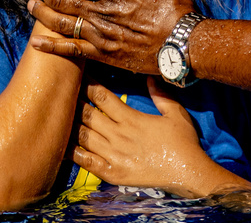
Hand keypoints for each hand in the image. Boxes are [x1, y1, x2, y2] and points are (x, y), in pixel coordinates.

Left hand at [27, 0, 195, 72]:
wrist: (186, 46)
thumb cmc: (177, 10)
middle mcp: (104, 14)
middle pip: (66, 1)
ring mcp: (103, 37)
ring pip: (65, 24)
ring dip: (45, 14)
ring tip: (31, 6)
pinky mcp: (105, 55)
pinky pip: (73, 51)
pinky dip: (53, 46)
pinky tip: (37, 42)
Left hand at [75, 77, 238, 197]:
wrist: (188, 173)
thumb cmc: (183, 142)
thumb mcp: (175, 113)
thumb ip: (161, 95)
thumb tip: (150, 78)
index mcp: (131, 119)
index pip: (103, 98)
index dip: (89, 86)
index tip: (80, 78)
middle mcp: (119, 136)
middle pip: (89, 115)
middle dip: (76, 102)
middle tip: (66, 94)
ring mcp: (114, 156)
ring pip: (85, 136)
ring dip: (73, 124)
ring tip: (63, 115)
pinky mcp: (112, 173)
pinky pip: (87, 162)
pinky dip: (74, 152)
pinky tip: (65, 144)